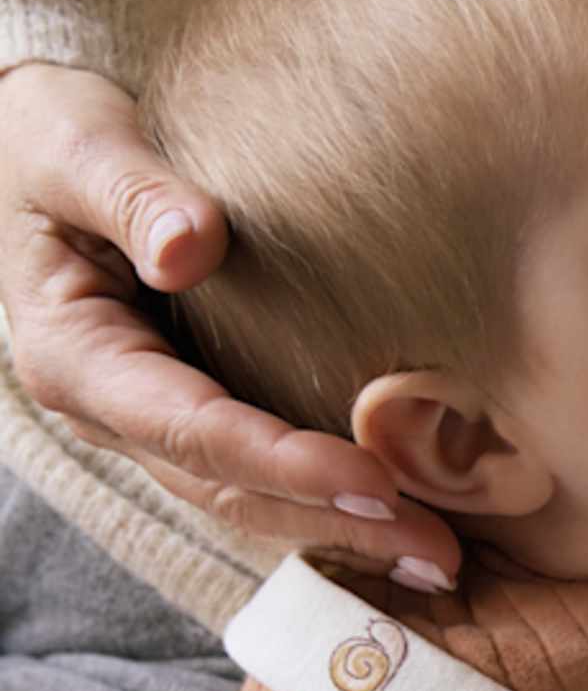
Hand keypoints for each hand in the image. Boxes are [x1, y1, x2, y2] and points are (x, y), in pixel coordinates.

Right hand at [0, 61, 460, 588]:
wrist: (43, 145)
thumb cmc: (56, 133)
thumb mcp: (75, 142)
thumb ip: (130, 192)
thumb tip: (189, 249)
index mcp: (77, 359)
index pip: (192, 430)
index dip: (286, 463)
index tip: (377, 481)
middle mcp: (114, 413)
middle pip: (233, 489)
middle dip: (338, 522)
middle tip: (439, 550)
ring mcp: (156, 424)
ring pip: (255, 500)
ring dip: (347, 531)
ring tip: (442, 557)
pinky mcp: (198, 416)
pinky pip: (269, 475)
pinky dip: (337, 501)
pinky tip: (411, 520)